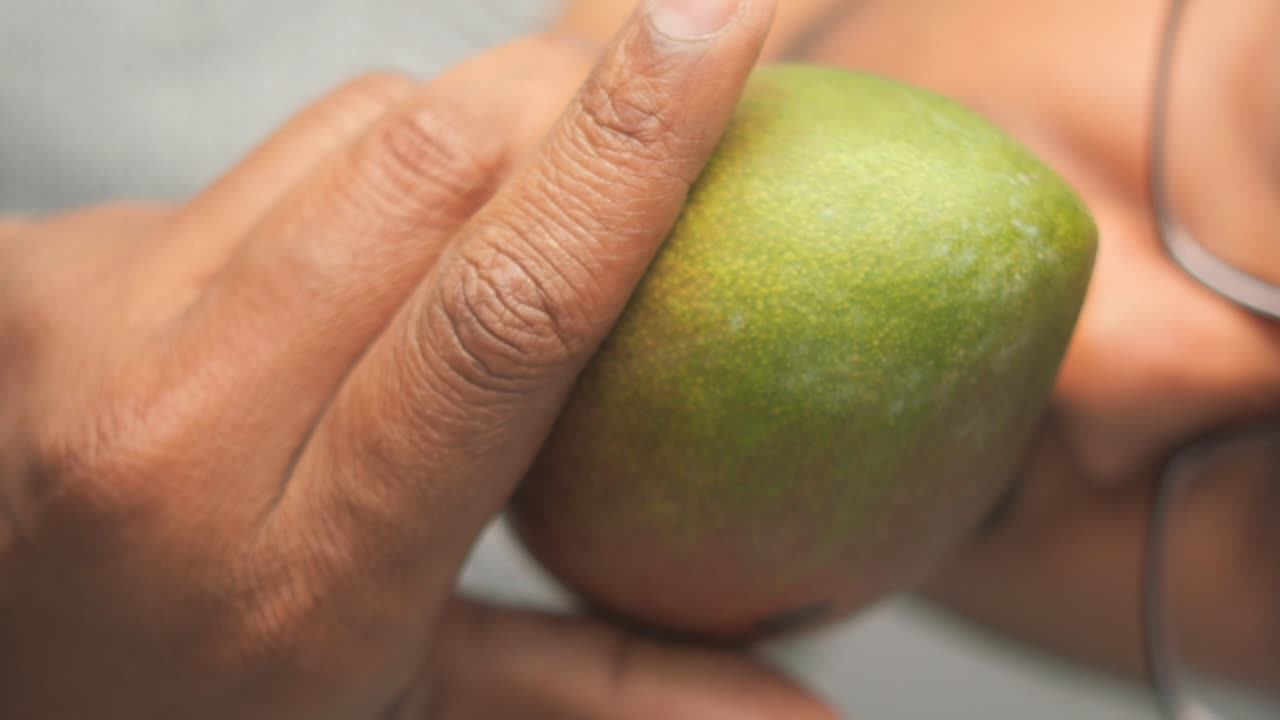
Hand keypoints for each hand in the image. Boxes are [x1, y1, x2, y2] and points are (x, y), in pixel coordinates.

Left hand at [0, 2, 835, 717]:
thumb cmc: (223, 713)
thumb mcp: (428, 717)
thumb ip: (620, 694)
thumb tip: (810, 717)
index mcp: (303, 577)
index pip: (499, 313)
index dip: (626, 152)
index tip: (718, 24)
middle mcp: (168, 437)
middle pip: (420, 166)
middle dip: (566, 91)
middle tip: (662, 67)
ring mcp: (75, 328)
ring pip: (343, 134)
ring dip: (463, 131)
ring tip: (505, 213)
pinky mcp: (33, 263)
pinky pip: (254, 160)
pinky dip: (353, 174)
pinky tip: (358, 257)